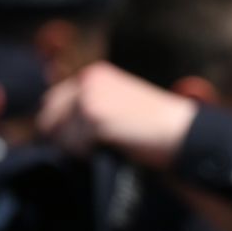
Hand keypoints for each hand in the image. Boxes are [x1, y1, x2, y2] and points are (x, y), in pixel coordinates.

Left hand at [38, 62, 196, 168]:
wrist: (181, 133)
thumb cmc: (157, 127)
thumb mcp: (120, 105)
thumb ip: (92, 107)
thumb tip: (52, 127)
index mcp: (94, 75)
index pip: (53, 101)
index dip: (58, 126)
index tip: (70, 143)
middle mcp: (87, 81)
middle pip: (50, 117)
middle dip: (63, 137)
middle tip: (89, 150)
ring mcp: (90, 98)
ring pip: (62, 135)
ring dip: (79, 149)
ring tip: (108, 149)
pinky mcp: (94, 117)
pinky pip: (75, 145)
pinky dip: (89, 155)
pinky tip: (111, 151)